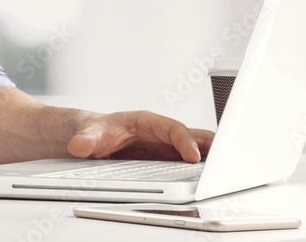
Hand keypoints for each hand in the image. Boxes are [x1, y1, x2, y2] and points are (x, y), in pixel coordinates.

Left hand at [66, 111, 213, 162]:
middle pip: (193, 136)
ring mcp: (166, 149)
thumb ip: (85, 139)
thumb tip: (79, 145)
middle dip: (210, 147)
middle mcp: (161, 134)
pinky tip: (210, 183)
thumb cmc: (95, 131)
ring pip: (197, 150)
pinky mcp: (166, 162)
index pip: (173, 129)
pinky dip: (202, 171)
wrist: (90, 138)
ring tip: (226, 175)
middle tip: (225, 163)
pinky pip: (189, 165)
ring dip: (210, 159)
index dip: (185, 141)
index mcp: (147, 122)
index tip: (193, 156)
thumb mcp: (89, 133)